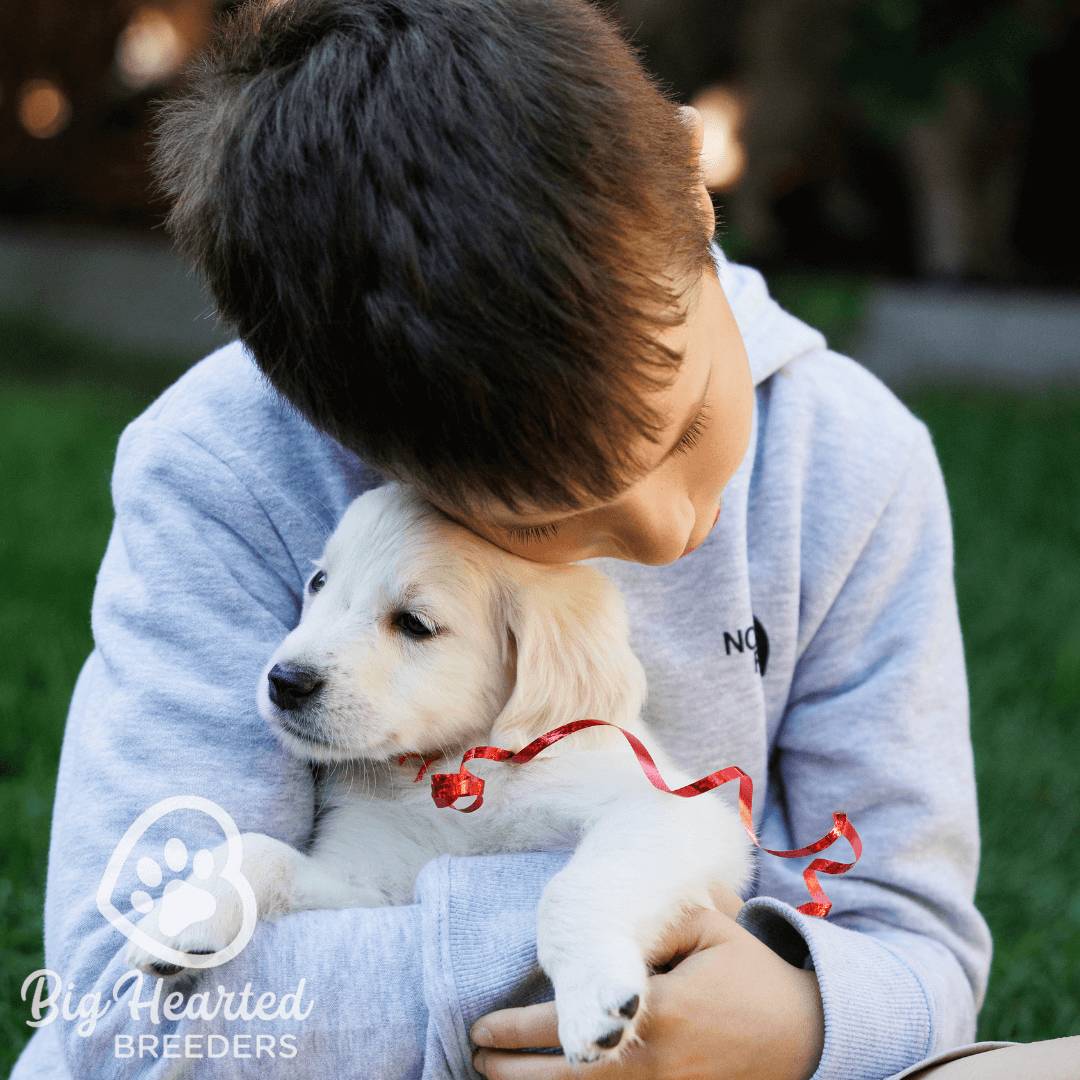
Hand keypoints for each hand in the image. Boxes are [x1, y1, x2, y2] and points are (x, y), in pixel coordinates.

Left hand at [469, 885, 824, 1079]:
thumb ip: (658, 922)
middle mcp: (653, 1062)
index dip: (519, 1028)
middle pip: (564, 1078)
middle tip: (475, 1055)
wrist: (804, 1032)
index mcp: (656, 1011)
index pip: (569, 1025)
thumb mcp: (710, 928)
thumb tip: (607, 920)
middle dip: (512, 1070)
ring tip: (493, 1079)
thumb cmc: (750, 973)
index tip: (482, 1025)